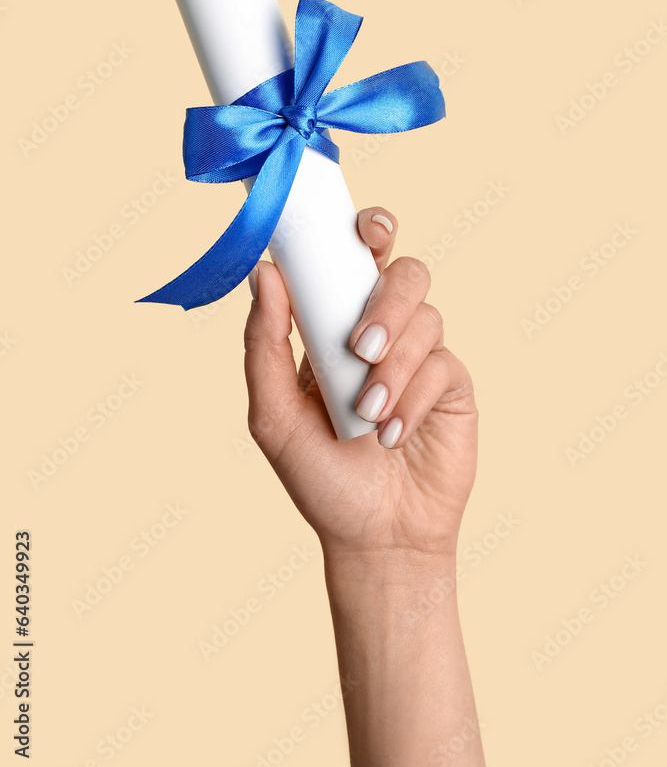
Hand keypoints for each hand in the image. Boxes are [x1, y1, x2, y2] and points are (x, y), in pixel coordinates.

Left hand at [244, 207, 478, 562]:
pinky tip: (392, 435)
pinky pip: (442, 365)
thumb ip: (264, 344)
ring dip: (394, 363)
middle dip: (387, 300)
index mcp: (336, 325)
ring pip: (426, 317)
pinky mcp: (452, 385)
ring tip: (368, 412)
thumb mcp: (274, 415)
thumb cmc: (320, 476)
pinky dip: (413, 398)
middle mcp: (383, 331)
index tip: (364, 229)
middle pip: (405, 272)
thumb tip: (263, 273)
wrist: (375, 537)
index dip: (367, 231)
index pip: (356, 259)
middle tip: (359, 346)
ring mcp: (421, 356)